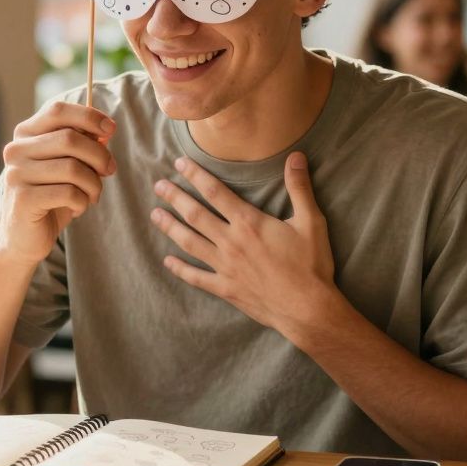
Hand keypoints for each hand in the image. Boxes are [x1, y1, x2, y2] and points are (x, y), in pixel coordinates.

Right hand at [0, 102, 116, 265]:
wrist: (23, 238)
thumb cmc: (50, 197)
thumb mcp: (67, 166)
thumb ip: (82, 145)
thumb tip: (106, 131)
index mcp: (25, 134)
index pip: (58, 111)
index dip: (89, 116)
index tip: (111, 129)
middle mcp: (16, 150)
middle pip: (70, 138)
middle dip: (99, 155)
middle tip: (109, 171)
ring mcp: (16, 174)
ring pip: (72, 168)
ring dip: (93, 184)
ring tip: (92, 196)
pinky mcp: (23, 199)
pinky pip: (68, 193)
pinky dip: (82, 201)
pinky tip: (78, 208)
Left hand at [150, 152, 338, 344]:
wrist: (308, 309)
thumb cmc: (311, 265)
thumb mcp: (311, 222)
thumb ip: (299, 187)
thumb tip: (296, 156)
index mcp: (249, 223)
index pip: (215, 192)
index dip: (195, 175)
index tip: (179, 163)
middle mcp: (231, 242)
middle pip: (195, 214)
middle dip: (175, 197)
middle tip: (159, 185)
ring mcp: (225, 266)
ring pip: (189, 242)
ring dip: (170, 227)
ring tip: (155, 214)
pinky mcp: (225, 288)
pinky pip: (196, 277)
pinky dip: (180, 269)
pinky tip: (167, 261)